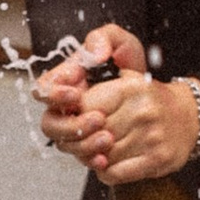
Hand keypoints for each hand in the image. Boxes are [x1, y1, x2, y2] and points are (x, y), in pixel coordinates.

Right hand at [35, 25, 144, 163]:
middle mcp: (65, 109)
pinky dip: (91, 160)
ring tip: (108, 138)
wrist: (156, 98)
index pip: (43, 89)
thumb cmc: (132, 69)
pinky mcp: (89, 147)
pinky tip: (105, 159)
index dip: (54, 94)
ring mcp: (76, 130)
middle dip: (71, 125)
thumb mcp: (122, 45)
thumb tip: (95, 54)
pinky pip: (81, 159)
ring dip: (83, 144)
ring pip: (65, 144)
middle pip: (50, 124)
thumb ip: (104, 39)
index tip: (77, 93)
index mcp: (65, 82)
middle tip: (99, 119)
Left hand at [79, 66, 199, 184]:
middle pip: (91, 135)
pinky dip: (106, 173)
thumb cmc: (154, 101)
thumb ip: (99, 90)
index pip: (85, 107)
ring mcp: (150, 137)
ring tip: (95, 153)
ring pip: (101, 156)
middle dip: (80, 142)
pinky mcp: (156, 159)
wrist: (191, 116)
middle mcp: (141, 112)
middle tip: (80, 143)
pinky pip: (116, 174)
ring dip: (92, 159)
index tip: (73, 123)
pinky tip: (107, 165)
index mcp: (130, 89)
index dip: (74, 118)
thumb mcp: (128, 81)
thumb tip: (66, 108)